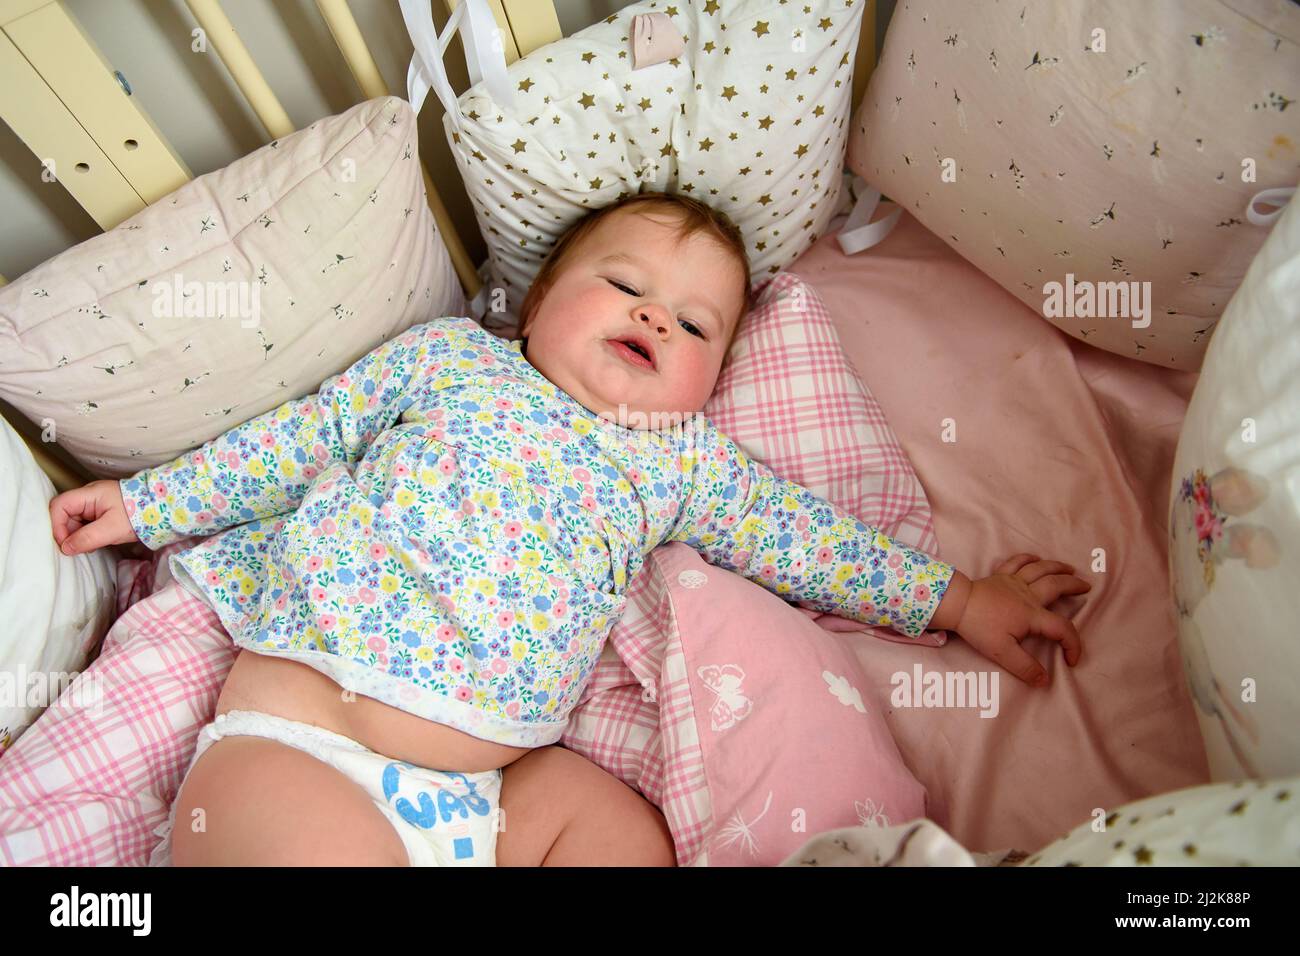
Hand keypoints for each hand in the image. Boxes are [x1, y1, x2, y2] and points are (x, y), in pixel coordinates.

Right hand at [49, 479, 139, 555]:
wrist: (161, 511)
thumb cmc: (139, 515)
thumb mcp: (113, 528)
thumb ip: (87, 538)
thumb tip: (66, 548)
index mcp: (89, 494)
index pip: (59, 505)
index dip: (56, 524)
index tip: (65, 543)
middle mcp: (88, 497)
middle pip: (64, 514)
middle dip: (67, 533)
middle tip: (78, 547)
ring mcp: (94, 505)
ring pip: (73, 521)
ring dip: (77, 536)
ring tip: (91, 545)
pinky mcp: (100, 513)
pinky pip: (84, 524)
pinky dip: (86, 535)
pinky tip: (96, 542)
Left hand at [952, 553, 1090, 686]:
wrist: (957, 604)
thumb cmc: (979, 628)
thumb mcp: (1002, 653)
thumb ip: (1025, 667)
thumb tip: (1044, 680)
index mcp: (1032, 615)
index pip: (1062, 629)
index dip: (1073, 644)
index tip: (1072, 660)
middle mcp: (1027, 595)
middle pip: (1057, 586)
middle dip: (1074, 586)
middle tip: (1087, 588)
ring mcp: (1013, 582)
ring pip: (1041, 569)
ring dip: (1057, 567)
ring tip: (1071, 569)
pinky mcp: (1000, 576)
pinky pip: (1018, 562)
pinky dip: (1029, 558)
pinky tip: (1036, 558)